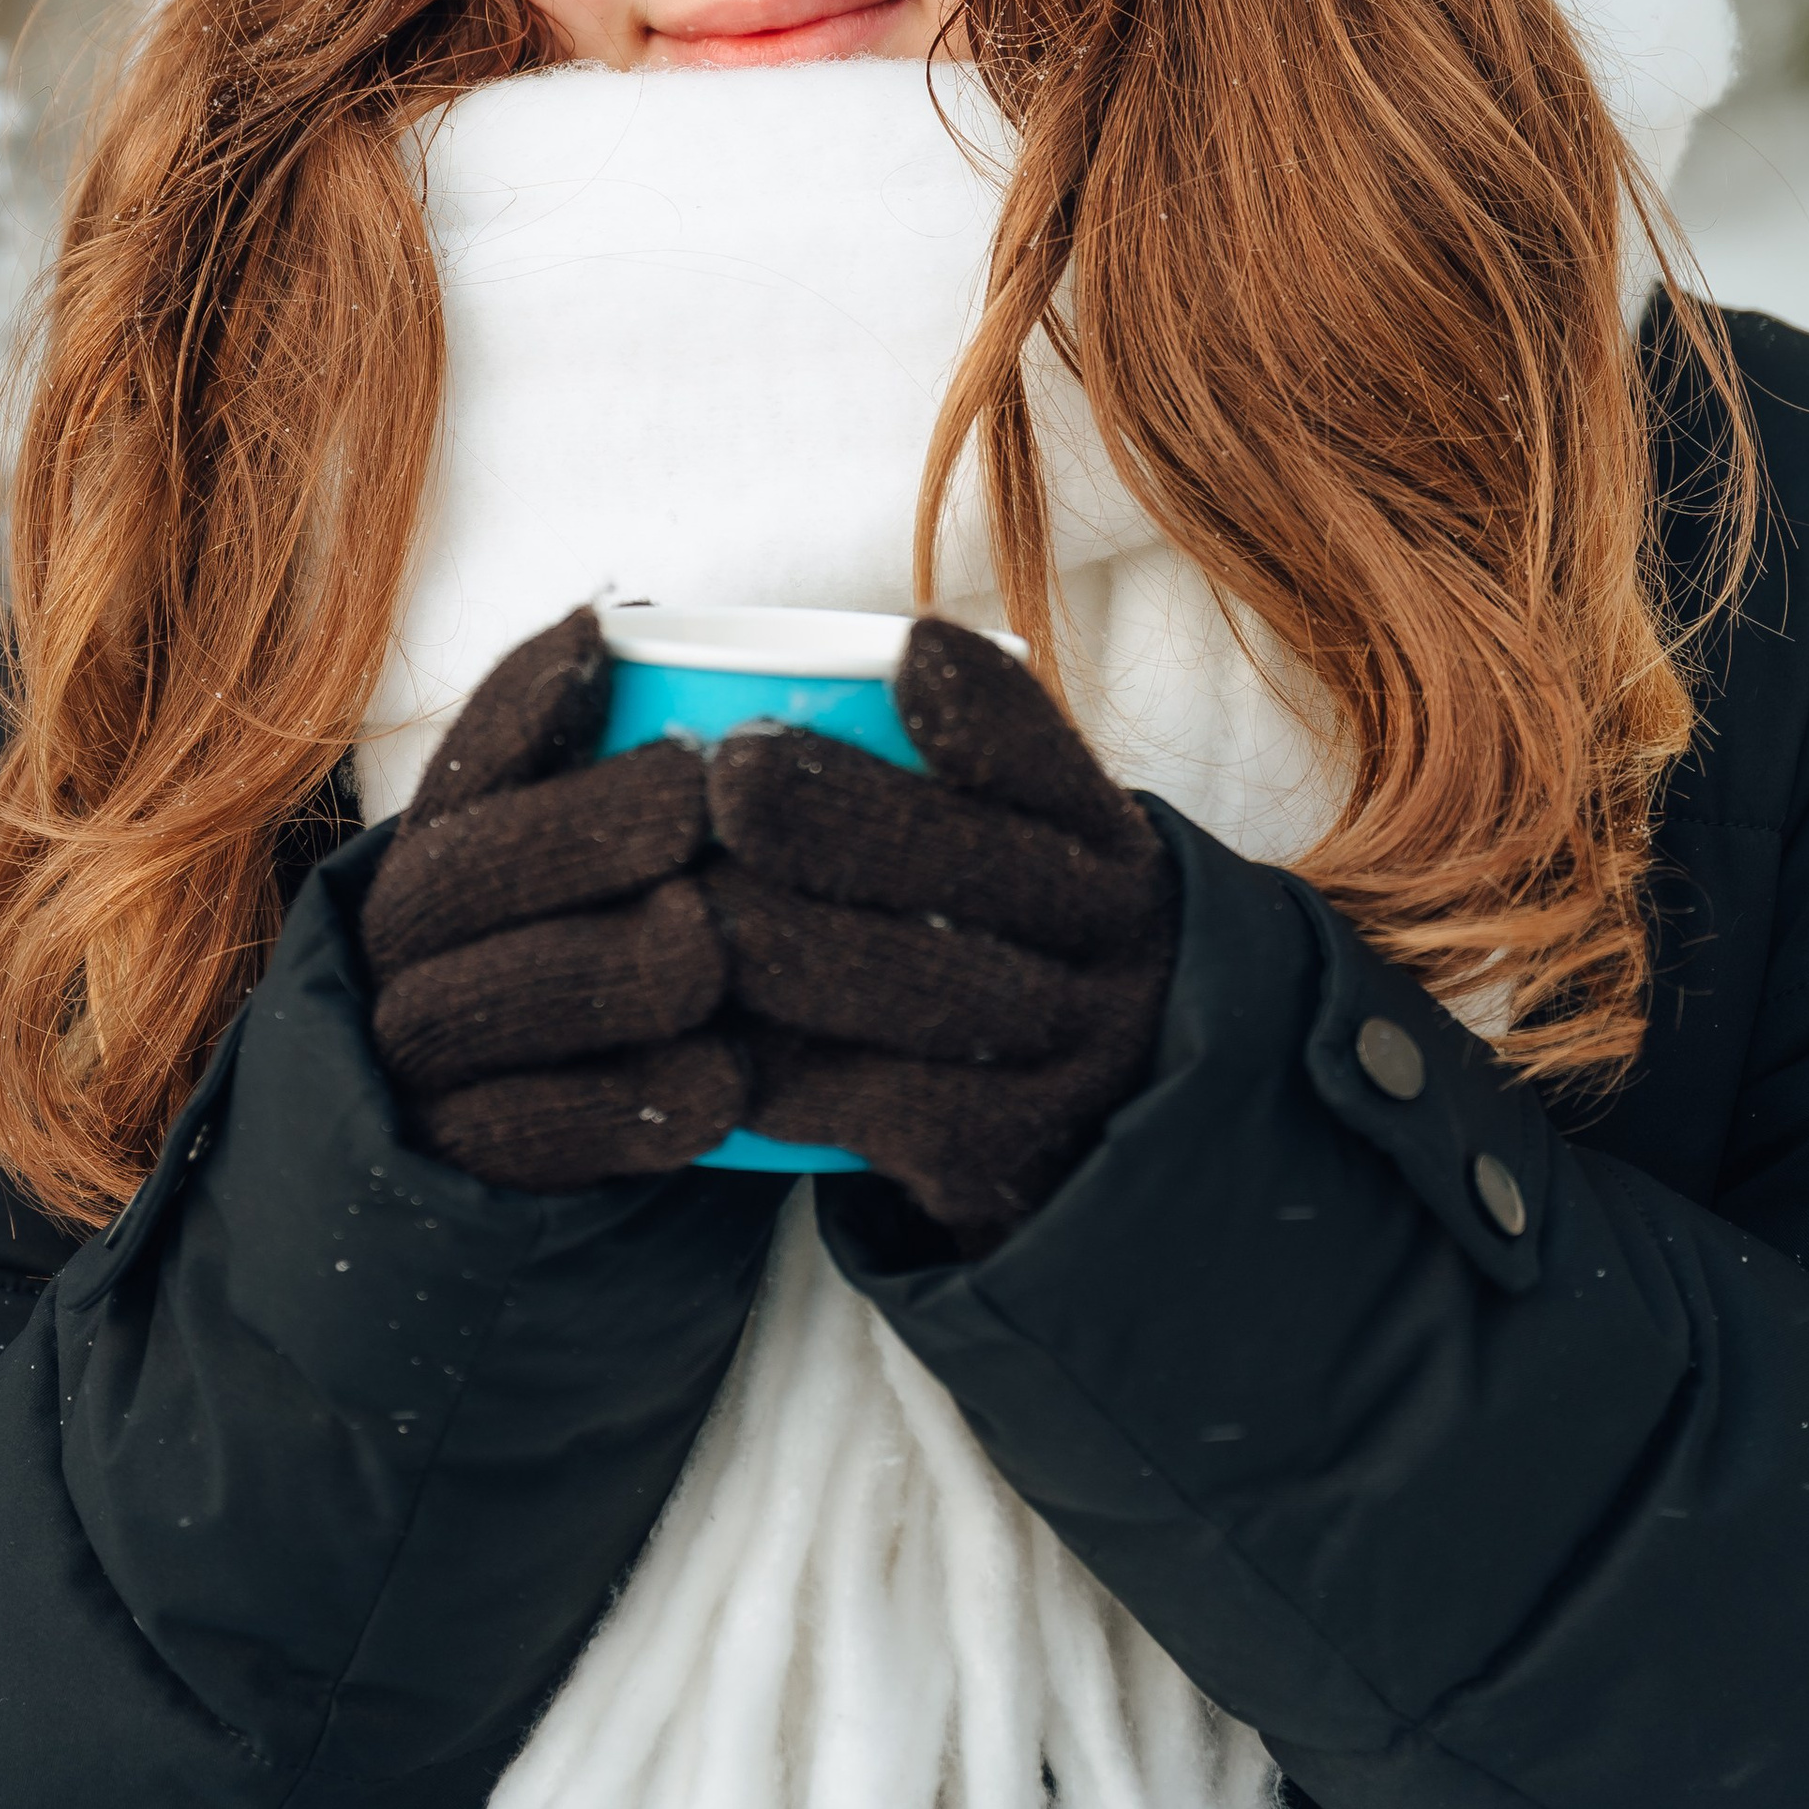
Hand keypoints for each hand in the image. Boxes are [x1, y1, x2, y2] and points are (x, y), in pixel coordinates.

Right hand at [360, 608, 743, 1187]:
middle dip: (575, 830)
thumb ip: (605, 776)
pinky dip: (624, 1108)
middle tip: (691, 802)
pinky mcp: (460, 1173)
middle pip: (457, 880)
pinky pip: (524, 1136)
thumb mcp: (597, 874)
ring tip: (711, 946)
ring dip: (603, 968)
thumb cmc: (604, 981)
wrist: (510, 1170)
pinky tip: (723, 1086)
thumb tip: (647, 623)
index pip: (459, 772)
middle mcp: (402, 954)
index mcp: (435, 859)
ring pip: (479, 1004)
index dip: (517, 705)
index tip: (598, 648)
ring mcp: (416, 1066)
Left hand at [704, 618, 1178, 1240]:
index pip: (1049, 761)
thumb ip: (971, 759)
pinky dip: (789, 1076)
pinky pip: (888, 1110)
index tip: (904, 660)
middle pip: (972, 868)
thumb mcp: (1033, 842)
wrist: (1119, 1119)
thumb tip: (868, 652)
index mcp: (1100, 841)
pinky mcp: (1010, 1156)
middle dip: (840, 819)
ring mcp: (1068, 1053)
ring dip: (792, 946)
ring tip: (689, 906)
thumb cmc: (1018, 937)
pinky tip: (707, 1043)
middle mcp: (1105, 941)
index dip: (983, 712)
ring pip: (925, 987)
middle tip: (726, 775)